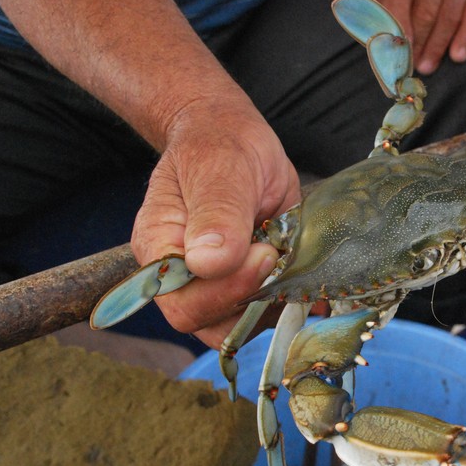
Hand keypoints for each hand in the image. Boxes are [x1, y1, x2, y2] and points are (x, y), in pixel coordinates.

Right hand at [131, 91, 300, 347]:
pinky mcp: (248, 284)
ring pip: (240, 326)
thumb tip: (208, 263)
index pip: (181, 302)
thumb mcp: (219, 168)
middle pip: (209, 323)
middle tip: (277, 253)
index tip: (263, 253)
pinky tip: (305, 280)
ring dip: (272, 304)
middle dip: (251, 297)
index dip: (224, 292)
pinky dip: (288, 302)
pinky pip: (265, 312)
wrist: (235, 140)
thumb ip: (216, 214)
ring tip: (291, 262)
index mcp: (160, 248)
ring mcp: (216, 284)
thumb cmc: (217, 146)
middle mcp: (182, 276)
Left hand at [369, 0, 465, 74]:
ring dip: (437, 46)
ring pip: (449, 16)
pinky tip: (457, 57)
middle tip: (411, 66)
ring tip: (427, 68)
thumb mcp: (384, 1)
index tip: (400, 47)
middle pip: (426, 9)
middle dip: (419, 41)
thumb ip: (382, 19)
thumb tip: (384, 48)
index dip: (400, 21)